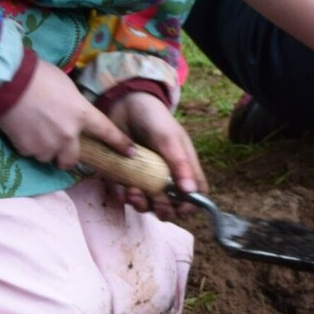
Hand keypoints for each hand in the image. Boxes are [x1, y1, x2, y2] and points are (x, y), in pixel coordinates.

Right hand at [0, 59, 133, 171]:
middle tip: (57, 147)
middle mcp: (68, 134)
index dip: (119, 143)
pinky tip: (21, 129)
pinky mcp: (27, 149)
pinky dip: (27, 145)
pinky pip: (30, 152)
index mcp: (81, 114)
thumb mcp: (67, 86)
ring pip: (48, 157)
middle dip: (66, 156)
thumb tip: (70, 113)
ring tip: (33, 130)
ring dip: (44, 149)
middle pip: (72, 159)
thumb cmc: (40, 76)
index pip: (106, 132)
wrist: (10, 82)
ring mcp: (48, 144)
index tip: (130, 152)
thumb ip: (74, 105)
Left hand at [101, 91, 204, 219]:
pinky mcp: (125, 176)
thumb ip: (180, 164)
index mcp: (183, 169)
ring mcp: (145, 178)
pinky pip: (124, 195)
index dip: (188, 207)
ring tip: (133, 192)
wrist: (125, 104)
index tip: (178, 207)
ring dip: (141, 205)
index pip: (193, 197)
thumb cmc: (155, 119)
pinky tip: (120, 189)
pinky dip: (122, 197)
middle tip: (154, 200)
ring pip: (147, 205)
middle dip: (162, 209)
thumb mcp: (170, 140)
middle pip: (169, 207)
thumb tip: (191, 191)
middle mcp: (165, 178)